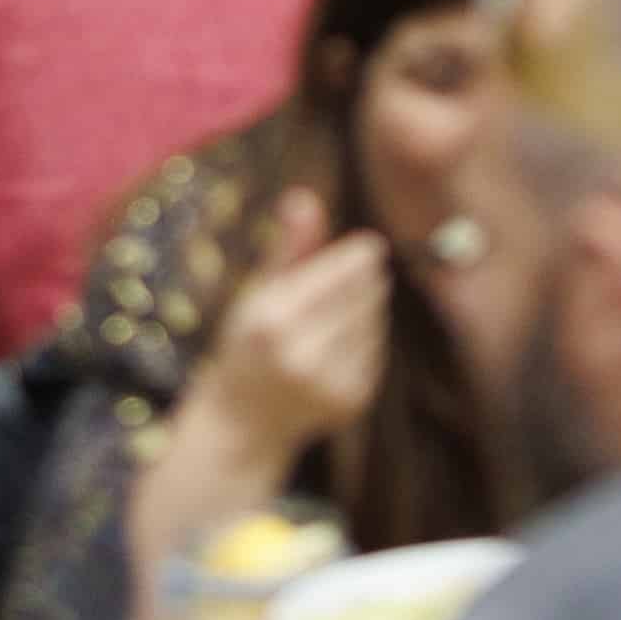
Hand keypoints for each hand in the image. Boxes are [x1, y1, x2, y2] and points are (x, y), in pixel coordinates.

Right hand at [197, 190, 390, 463]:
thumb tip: (305, 197)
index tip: (370, 245)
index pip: (342, 272)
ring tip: (334, 317)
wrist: (243, 422)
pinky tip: (338, 347)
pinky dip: (365, 342)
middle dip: (364, 280)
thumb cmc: (247, 344)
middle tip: (351, 277)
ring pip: (375, 322)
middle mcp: (300, 354)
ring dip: (366, 311)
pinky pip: (377, 353)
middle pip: (365, 293)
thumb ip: (286, 247)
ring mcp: (328, 383)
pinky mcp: (350, 401)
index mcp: (271, 319)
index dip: (362, 254)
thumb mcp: (257, 292)